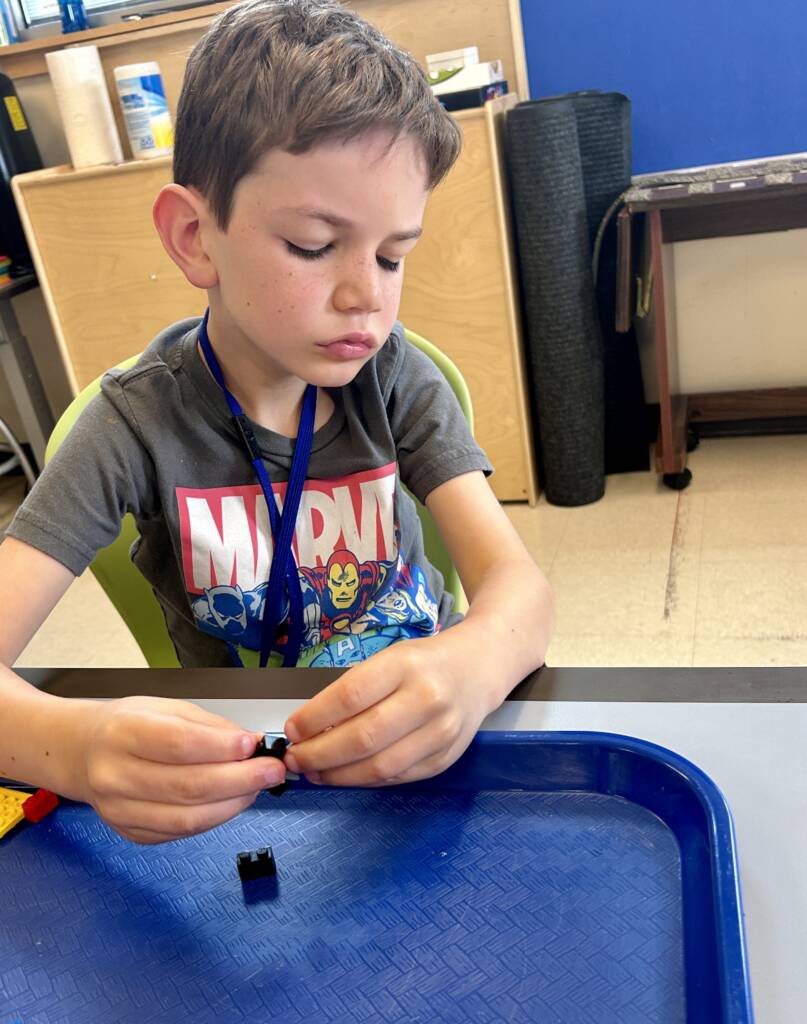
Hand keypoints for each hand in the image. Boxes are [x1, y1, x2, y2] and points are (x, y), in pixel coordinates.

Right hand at [71, 696, 284, 843]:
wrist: (83, 752)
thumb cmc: (128, 725)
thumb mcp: (165, 707)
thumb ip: (208, 726)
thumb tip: (250, 743)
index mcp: (123, 733)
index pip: (179, 744)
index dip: (221, 748)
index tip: (253, 745)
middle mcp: (115, 775)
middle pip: (188, 786)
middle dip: (241, 780)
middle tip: (272, 770)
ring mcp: (119, 811)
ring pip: (187, 818)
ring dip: (233, 804)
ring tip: (258, 787)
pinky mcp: (130, 833)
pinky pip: (181, 832)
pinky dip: (214, 819)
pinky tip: (231, 801)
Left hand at [283, 628, 499, 786]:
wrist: (480, 669)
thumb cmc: (425, 662)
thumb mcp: (390, 659)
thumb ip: (355, 691)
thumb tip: (308, 729)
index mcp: (405, 666)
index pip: (350, 696)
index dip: (314, 718)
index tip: (291, 730)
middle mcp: (426, 699)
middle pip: (362, 738)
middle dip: (319, 754)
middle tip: (294, 759)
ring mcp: (440, 733)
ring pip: (379, 766)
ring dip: (338, 775)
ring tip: (314, 772)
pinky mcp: (446, 759)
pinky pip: (397, 778)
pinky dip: (365, 780)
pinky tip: (346, 775)